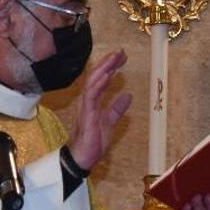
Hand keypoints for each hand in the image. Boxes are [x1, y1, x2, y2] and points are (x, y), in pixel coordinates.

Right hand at [66, 50, 131, 171]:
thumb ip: (116, 109)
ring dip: (104, 69)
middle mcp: (88, 101)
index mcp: (93, 102)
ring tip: (114, 58)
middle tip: (120, 51)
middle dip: (108, 63)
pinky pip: (91, 96)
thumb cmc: (92, 142)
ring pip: (93, 82)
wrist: (81, 158)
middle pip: (97, 77)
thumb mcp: (109, 123)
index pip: (101, 80)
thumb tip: (127, 95)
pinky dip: (99, 84)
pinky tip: (107, 75)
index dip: (111, 67)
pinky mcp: (87, 114)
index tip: (121, 57)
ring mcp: (86, 107)